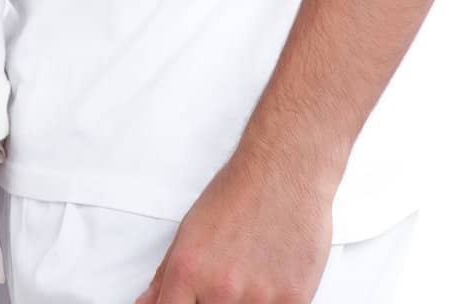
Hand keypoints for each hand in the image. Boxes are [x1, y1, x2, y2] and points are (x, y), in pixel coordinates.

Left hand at [133, 147, 333, 303]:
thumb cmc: (239, 192)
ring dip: (245, 301)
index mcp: (188, 271)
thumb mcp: (190, 229)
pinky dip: (271, 300)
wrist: (284, 169)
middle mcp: (220, 290)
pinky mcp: (293, 302)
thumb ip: (165, 276)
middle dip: (212, 301)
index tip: (188, 302)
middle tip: (225, 276)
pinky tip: (272, 277)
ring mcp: (258, 300)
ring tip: (251, 271)